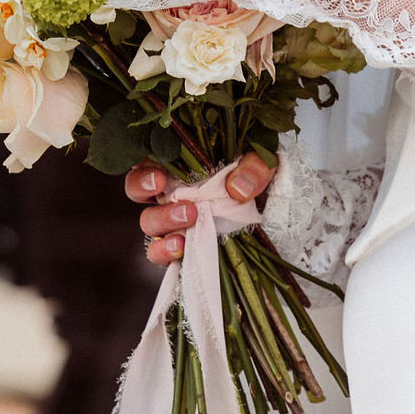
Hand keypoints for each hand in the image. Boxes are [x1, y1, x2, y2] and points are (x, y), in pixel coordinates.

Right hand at [123, 153, 274, 264]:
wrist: (275, 205)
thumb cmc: (261, 173)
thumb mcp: (266, 160)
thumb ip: (256, 166)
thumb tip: (237, 188)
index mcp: (179, 160)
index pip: (144, 161)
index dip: (143, 173)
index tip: (159, 178)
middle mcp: (170, 188)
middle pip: (139, 192)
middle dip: (154, 200)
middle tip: (187, 208)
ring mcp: (173, 218)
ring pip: (149, 222)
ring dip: (163, 225)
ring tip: (187, 229)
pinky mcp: (182, 243)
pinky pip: (160, 251)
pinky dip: (164, 252)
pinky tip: (180, 250)